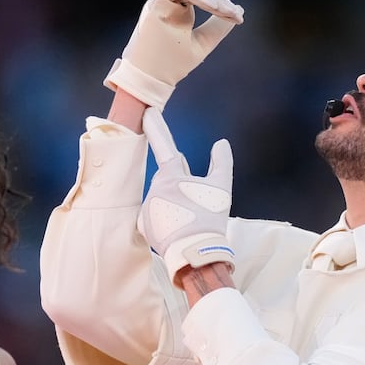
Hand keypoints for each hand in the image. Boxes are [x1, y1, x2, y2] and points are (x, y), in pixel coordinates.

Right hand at [105, 0, 244, 107]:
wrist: (152, 80)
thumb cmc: (173, 65)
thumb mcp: (204, 43)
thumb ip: (219, 26)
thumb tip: (238, 10)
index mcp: (175, 5)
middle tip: (235, 15)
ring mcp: (159, 1)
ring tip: (228, 13)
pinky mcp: (155, 6)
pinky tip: (215, 7)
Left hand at [138, 107, 234, 283]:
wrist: (196, 253)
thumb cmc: (210, 218)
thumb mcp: (222, 188)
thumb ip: (222, 162)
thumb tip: (221, 143)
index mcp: (172, 175)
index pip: (164, 144)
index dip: (156, 126)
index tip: (148, 111)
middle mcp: (155, 187)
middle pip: (167, 179)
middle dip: (179, 186)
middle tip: (196, 205)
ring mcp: (147, 206)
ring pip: (161, 198)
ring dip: (173, 205)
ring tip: (188, 221)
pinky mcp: (143, 224)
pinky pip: (153, 217)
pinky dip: (164, 220)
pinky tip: (176, 230)